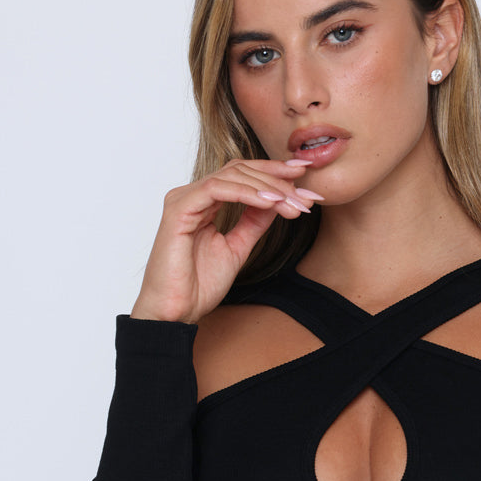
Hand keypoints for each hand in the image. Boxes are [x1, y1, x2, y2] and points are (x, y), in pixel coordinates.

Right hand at [129, 158, 323, 324]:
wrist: (176, 311)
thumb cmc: (197, 286)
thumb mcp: (237, 248)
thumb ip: (254, 222)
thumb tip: (278, 200)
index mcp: (204, 202)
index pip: (242, 174)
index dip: (274, 172)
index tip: (304, 175)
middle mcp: (192, 195)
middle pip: (239, 169)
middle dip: (277, 179)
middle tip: (305, 194)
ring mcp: (183, 199)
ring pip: (231, 175)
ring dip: (267, 187)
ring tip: (292, 202)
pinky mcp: (178, 210)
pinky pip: (216, 189)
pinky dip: (246, 193)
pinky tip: (269, 203)